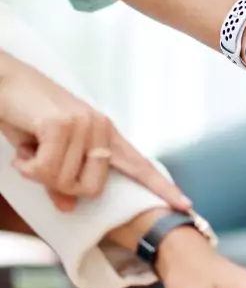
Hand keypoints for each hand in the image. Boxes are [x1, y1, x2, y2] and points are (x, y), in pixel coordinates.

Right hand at [0, 54, 191, 212]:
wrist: (2, 79)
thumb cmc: (23, 113)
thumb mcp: (45, 151)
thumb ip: (60, 178)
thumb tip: (69, 208)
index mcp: (104, 133)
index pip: (139, 164)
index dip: (161, 187)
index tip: (185, 205)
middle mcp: (100, 128)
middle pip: (91, 189)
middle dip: (60, 186)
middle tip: (38, 165)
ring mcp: (84, 125)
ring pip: (63, 181)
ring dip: (36, 173)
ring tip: (28, 149)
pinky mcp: (61, 125)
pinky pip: (45, 170)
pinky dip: (26, 166)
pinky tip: (22, 148)